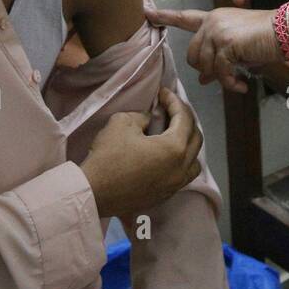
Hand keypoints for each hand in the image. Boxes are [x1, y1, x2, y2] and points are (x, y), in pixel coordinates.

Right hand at [79, 87, 202, 219]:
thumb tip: (150, 120)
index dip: (174, 101)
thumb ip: (143, 116)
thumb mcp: (123, 122)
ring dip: (188, 143)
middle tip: (169, 108)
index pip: (184, 118)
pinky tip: (167, 155)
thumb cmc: (108, 156)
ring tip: (173, 133)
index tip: (163, 92)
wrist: (93, 193)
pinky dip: (181, 161)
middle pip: (195, 138)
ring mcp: (174, 185)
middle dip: (185, 119)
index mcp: (174, 148)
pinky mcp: (165, 196)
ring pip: (194, 160)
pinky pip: (183, 175)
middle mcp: (181, 168)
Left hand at [146, 7, 281, 93]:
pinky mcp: (226, 42)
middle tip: (225, 77)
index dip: (165, 16)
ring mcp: (217, 30)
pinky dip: (229, 82)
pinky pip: (219, 71)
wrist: (284, 33)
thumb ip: (217, 59)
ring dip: (220, 78)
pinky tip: (240, 85)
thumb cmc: (264, 40)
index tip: (148, 13)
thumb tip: (203, 78)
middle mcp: (212, 21)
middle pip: (192, 54)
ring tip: (236, 81)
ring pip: (203, 64)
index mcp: (213, 18)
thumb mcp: (237, 50)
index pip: (185, 18)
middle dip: (207, 70)